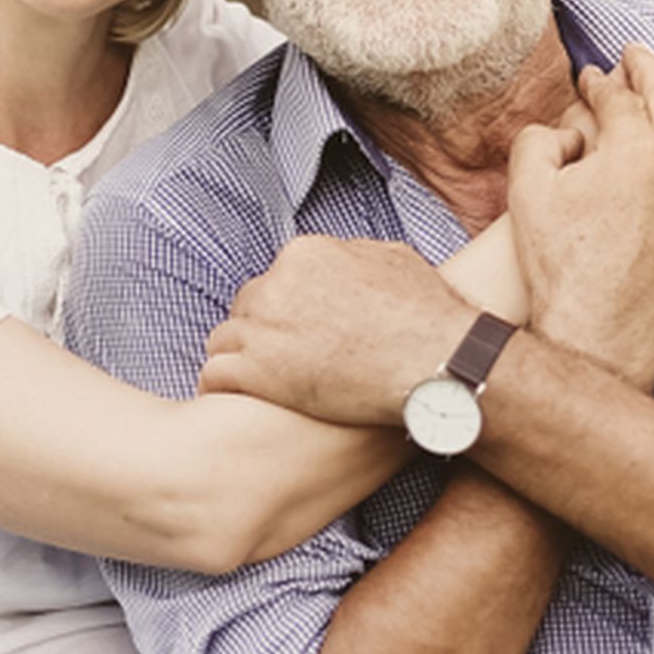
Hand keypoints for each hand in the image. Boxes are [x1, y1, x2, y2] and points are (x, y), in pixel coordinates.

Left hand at [199, 236, 477, 426]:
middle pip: (246, 307)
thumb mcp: (396, 260)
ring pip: (224, 339)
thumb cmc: (429, 315)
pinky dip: (220, 387)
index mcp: (306, 254)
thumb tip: (348, 257)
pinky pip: (215, 375)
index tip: (298, 331)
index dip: (286, 308)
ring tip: (252, 382)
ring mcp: (264, 329)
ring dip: (238, 359)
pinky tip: (233, 398)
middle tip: (280, 359)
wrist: (438, 362)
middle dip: (261, 331)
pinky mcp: (258, 372)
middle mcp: (277, 284)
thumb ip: (357, 256)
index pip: (276, 278)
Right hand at [507, 43, 653, 386]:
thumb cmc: (560, 263)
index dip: (599, 82)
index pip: (618, 95)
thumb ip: (537, 140)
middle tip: (638, 54)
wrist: (599, 328)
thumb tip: (560, 126)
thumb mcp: (527, 192)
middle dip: (652, 67)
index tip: (591, 77)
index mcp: (631, 146)